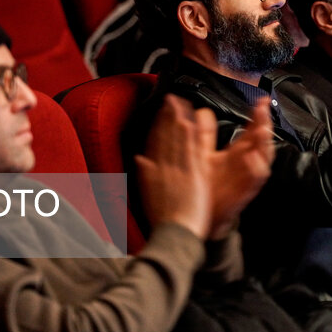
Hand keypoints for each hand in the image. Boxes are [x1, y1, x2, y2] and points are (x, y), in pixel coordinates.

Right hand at [135, 95, 215, 239]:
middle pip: (164, 135)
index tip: (161, 110)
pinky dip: (189, 131)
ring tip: (181, 101)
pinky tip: (191, 118)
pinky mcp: (193, 173)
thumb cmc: (163, 219)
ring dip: (179, 116)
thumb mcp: (147, 195)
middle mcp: (162, 166)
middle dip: (168, 114)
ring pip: (177, 137)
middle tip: (171, 97)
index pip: (153, 141)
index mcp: (150, 172)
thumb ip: (145, 173)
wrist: (174, 234)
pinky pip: (190, 147)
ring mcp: (178, 168)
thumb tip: (138, 158)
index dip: (157, 123)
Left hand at [206, 97, 274, 238]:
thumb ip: (204, 135)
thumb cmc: (206, 184)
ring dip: (265, 143)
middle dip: (265, 123)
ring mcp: (249, 176)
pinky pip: (256, 179)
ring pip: (264, 156)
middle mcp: (247, 162)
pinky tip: (252, 157)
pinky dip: (256, 167)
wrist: (201, 215)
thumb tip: (201, 111)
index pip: (253, 129)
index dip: (258, 114)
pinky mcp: (246, 190)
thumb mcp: (203, 155)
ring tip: (261, 129)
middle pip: (262, 139)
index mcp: (238, 152)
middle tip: (263, 109)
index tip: (261, 99)